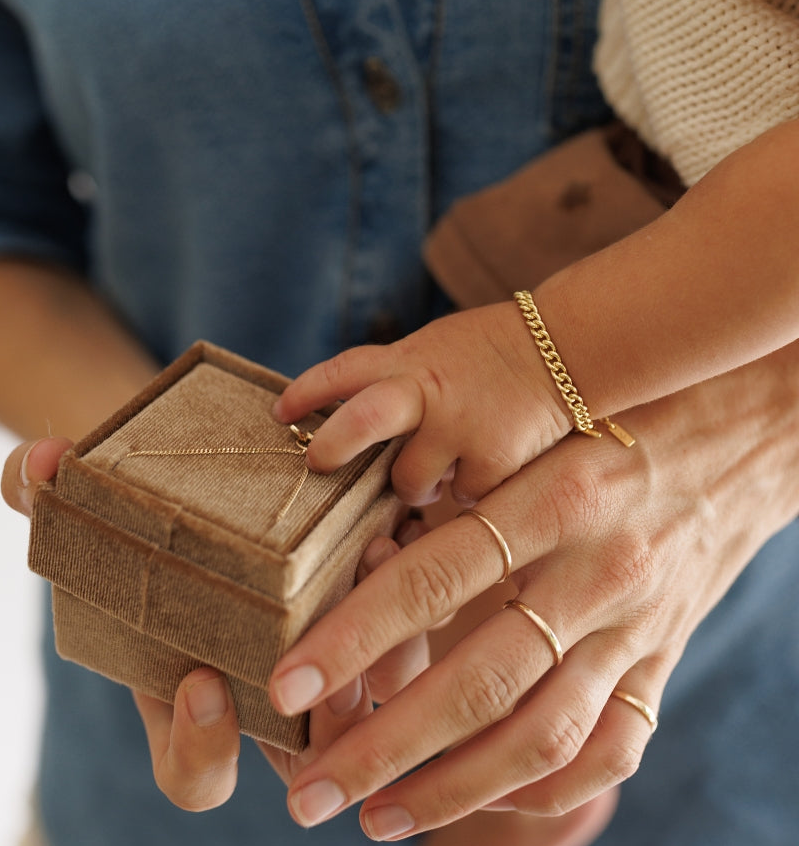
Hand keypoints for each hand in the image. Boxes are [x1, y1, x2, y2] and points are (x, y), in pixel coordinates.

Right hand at [2, 439, 429, 810]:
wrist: (200, 480)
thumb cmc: (137, 515)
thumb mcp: (87, 503)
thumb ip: (47, 493)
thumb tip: (38, 463)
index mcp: (191, 702)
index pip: (196, 776)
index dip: (201, 749)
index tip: (202, 683)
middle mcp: (264, 695)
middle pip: (308, 757)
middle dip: (326, 727)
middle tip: (327, 676)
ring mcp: (323, 658)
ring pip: (372, 697)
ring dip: (385, 657)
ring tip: (374, 578)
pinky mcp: (368, 601)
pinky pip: (403, 626)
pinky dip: (409, 589)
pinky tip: (394, 530)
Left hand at [267, 343, 798, 837]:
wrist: (736, 437)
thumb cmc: (607, 425)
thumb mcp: (533, 438)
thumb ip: (457, 499)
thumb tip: (353, 563)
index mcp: (553, 497)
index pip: (435, 576)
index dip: (354, 635)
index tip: (284, 682)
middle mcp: (598, 570)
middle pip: (481, 680)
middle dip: (384, 746)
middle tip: (308, 795)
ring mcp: (637, 628)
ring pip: (541, 736)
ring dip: (451, 790)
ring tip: (374, 817)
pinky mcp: (661, 665)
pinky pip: (605, 753)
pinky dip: (536, 790)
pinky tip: (473, 799)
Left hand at [273, 302, 570, 506]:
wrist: (565, 348)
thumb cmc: (490, 353)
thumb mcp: (434, 349)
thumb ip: (395, 379)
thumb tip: (351, 425)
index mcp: (409, 361)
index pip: (346, 371)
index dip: (308, 391)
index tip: (280, 412)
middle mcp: (429, 391)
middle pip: (365, 418)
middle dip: (334, 445)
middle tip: (318, 464)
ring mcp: (460, 426)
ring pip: (410, 481)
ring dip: (415, 488)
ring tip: (433, 478)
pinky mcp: (493, 459)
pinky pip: (462, 496)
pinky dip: (466, 493)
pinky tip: (483, 472)